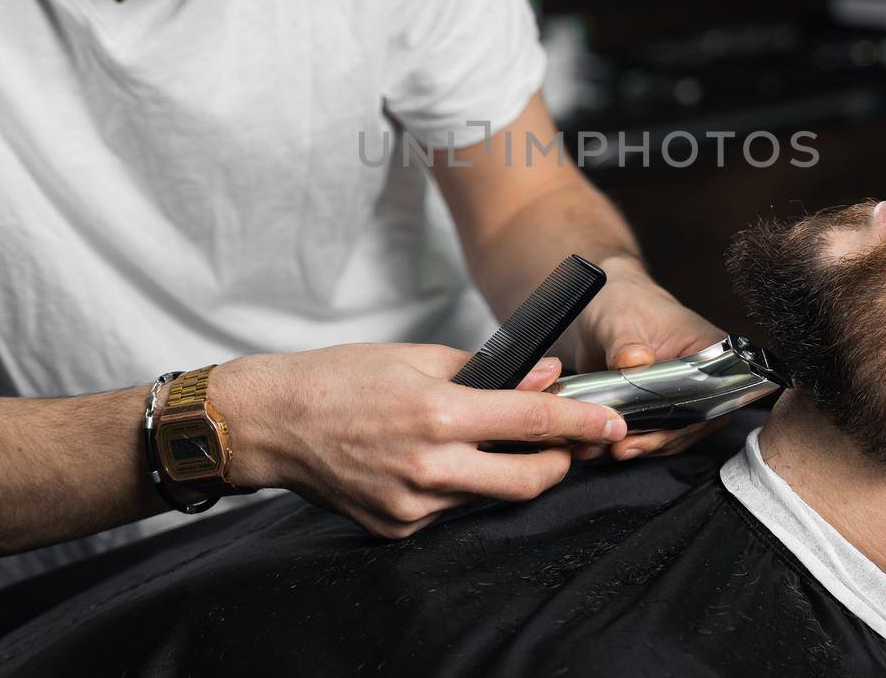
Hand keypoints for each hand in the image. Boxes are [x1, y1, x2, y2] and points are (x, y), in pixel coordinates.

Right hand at [210, 345, 624, 538]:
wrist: (273, 422)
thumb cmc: (341, 379)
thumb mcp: (419, 357)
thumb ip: (489, 371)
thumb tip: (545, 377)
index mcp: (438, 413)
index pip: (531, 424)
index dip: (580, 424)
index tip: (612, 423)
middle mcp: (429, 466)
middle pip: (526, 481)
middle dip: (559, 464)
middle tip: (566, 445)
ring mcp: (412, 506)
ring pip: (486, 497)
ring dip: (500, 471)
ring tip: (476, 439)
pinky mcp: (396, 529)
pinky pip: (449, 511)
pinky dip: (456, 487)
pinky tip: (430, 461)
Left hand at [567, 256, 730, 462]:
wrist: (599, 306)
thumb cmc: (621, 301)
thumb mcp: (621, 319)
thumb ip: (626, 343)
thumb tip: (636, 360)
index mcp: (708, 349)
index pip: (711, 395)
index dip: (684, 421)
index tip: (655, 431)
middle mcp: (700, 377)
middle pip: (692, 423)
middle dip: (657, 440)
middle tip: (625, 447)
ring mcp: (678, 395)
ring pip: (670, 435)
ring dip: (640, 446)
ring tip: (609, 448)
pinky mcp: (654, 407)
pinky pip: (649, 433)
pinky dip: (627, 442)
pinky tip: (601, 446)